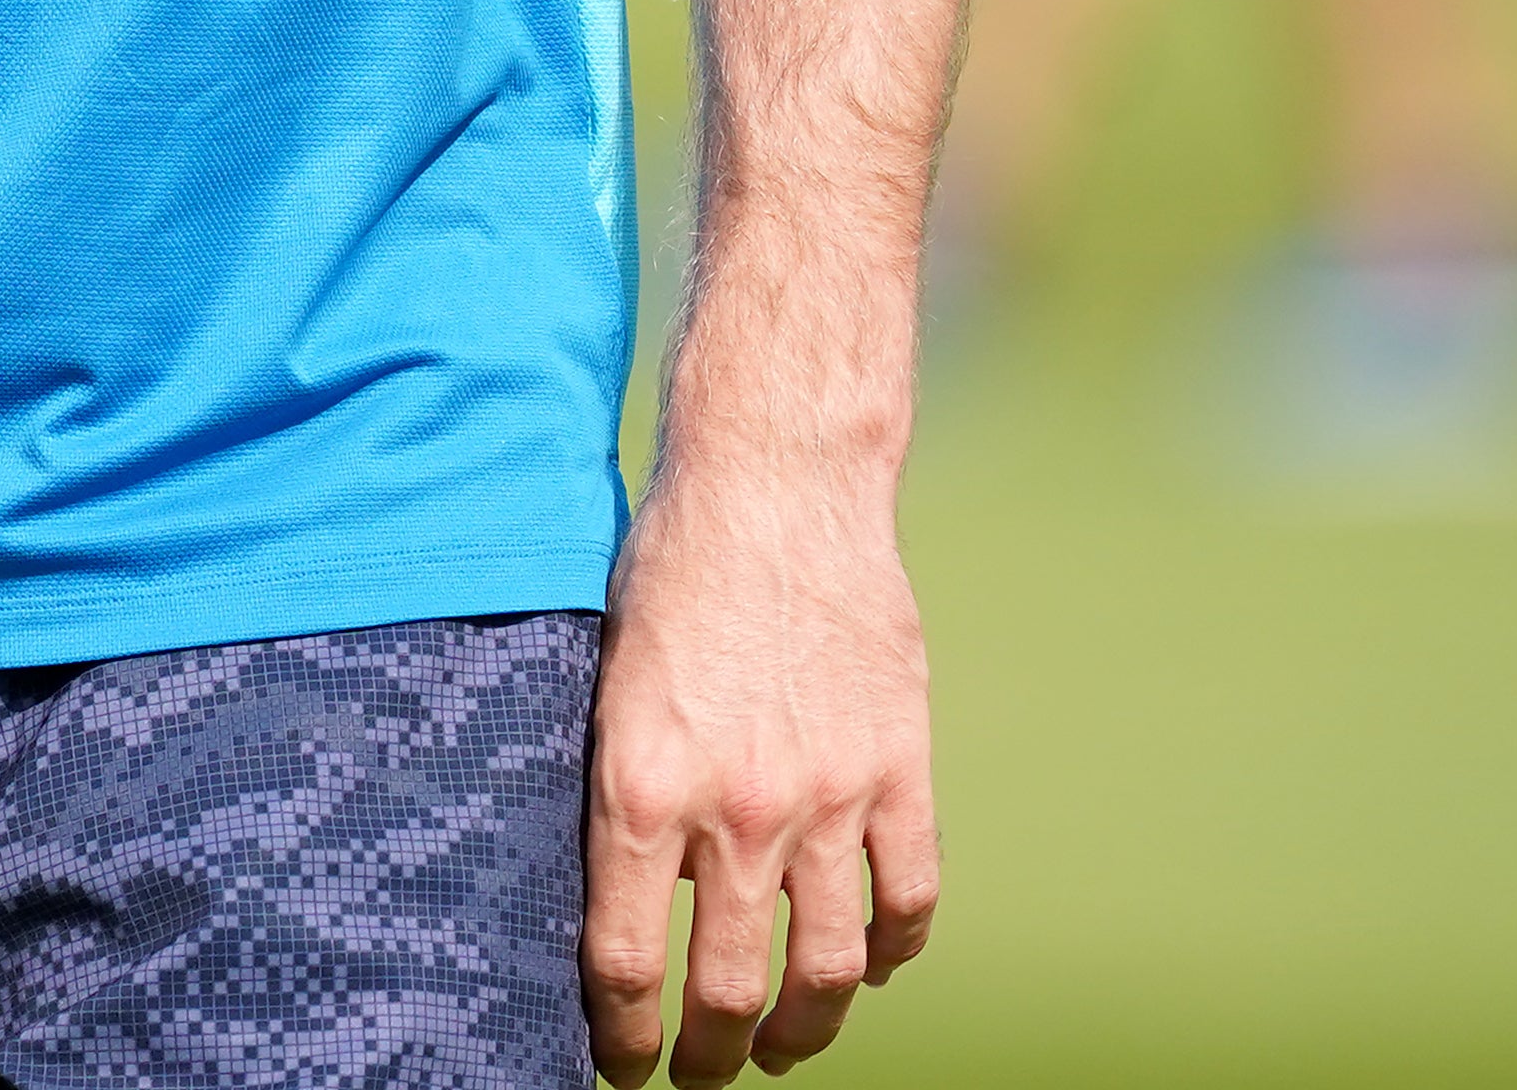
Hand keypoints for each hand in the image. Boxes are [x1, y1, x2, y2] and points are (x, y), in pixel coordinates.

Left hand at [584, 445, 941, 1079]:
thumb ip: (622, 785)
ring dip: (805, 1026)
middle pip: (728, 983)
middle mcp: (735, 808)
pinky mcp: (899, 770)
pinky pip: (910, 896)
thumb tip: (629, 885)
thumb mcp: (605, 679)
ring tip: (782, 1048)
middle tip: (702, 1073)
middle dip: (710, 1051)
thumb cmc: (672, 565)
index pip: (624, 956)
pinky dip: (897, 949)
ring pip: (831, 965)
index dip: (622, 1030)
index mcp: (639, 785)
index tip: (621, 1062)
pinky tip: (877, 966)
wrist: (776, 485)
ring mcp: (828, 797)